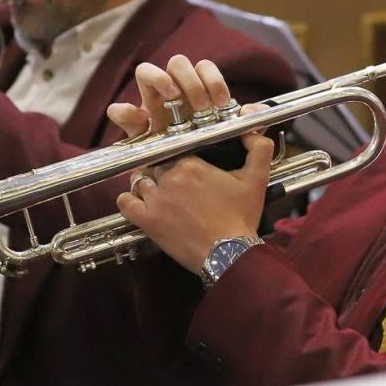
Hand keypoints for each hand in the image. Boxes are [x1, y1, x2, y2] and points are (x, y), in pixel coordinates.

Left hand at [111, 54, 275, 270]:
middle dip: (165, 172)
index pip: (176, 151)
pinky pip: (125, 202)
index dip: (180, 159)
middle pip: (157, 165)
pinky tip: (139, 202)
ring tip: (159, 193)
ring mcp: (156, 199)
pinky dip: (129, 199)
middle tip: (176, 184)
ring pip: (141, 181)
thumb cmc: (241, 218)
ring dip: (147, 184)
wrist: (228, 253)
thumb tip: (255, 132)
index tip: (187, 169)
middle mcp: (170, 177)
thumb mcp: (257, 180)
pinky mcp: (147, 220)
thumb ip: (260, 149)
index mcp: (192, 164)